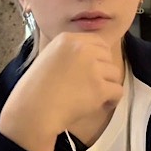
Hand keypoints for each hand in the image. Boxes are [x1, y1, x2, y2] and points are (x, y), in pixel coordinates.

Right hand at [0, 32, 123, 150]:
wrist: (33, 111)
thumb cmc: (35, 90)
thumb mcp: (48, 58)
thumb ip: (68, 53)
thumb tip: (89, 57)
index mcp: (68, 39)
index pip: (97, 42)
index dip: (98, 57)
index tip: (92, 70)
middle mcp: (82, 49)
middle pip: (108, 57)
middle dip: (103, 71)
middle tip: (91, 86)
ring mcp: (92, 68)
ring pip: (115, 74)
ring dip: (107, 86)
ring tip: (93, 97)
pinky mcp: (99, 88)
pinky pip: (118, 91)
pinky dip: (112, 99)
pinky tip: (102, 104)